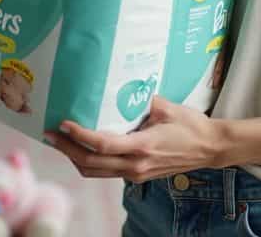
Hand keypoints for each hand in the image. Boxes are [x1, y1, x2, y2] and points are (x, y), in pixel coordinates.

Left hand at [43, 96, 228, 182]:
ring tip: (59, 141)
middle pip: (91, 163)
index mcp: (143, 146)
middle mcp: (135, 165)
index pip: (103, 145)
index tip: (63, 123)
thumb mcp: (167, 106)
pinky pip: (106, 173)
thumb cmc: (191, 125)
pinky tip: (82, 148)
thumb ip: (142, 98)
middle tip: (50, 134)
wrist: (210, 149)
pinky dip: (89, 162)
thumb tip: (120, 85)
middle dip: (66, 149)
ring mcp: (136, 174)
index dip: (79, 136)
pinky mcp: (137, 176)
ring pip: (95, 172)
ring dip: (74, 158)